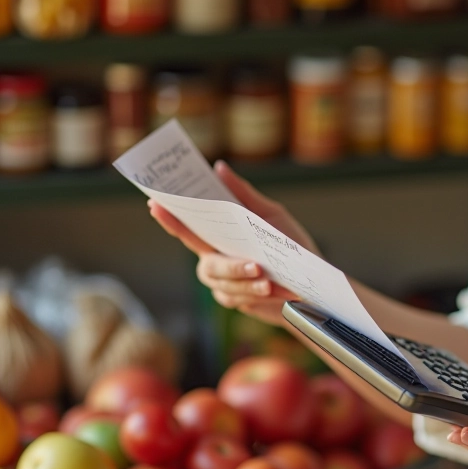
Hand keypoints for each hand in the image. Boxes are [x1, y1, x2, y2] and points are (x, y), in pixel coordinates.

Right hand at [148, 161, 317, 324]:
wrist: (311, 278)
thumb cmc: (290, 243)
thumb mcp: (271, 215)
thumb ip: (245, 195)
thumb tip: (219, 168)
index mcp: (219, 237)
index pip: (190, 228)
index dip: (171, 218)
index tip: (156, 203)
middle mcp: (216, 259)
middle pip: (209, 264)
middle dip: (232, 266)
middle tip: (256, 265)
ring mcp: (224, 282)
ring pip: (224, 284)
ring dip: (247, 282)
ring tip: (268, 280)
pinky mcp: (237, 300)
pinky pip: (238, 298)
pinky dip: (255, 294)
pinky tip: (272, 291)